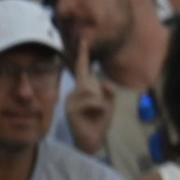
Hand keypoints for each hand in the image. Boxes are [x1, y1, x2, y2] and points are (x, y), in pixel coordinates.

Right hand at [65, 30, 113, 156]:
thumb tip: (103, 84)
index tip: (84, 39)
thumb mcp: (109, 102)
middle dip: (102, 95)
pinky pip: (94, 101)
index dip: (84, 55)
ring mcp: (70, 100)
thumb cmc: (100, 121)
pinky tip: (94, 117)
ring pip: (93, 91)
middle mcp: (73, 92)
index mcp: (83, 89)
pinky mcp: (70, 109)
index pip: (83, 69)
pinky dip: (100, 109)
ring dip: (102, 104)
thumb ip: (108, 90)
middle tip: (100, 110)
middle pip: (93, 82)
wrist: (92, 140)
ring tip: (96, 114)